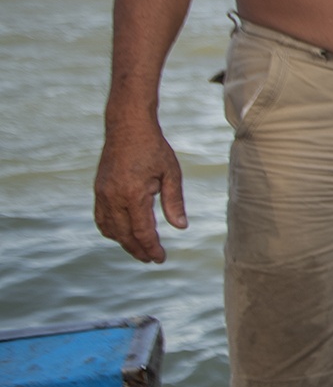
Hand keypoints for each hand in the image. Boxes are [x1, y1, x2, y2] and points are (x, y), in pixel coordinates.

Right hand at [93, 118, 186, 262]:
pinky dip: (111, 230)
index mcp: (133, 194)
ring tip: (140, 250)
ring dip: (124, 242)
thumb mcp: (171, 173)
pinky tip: (123, 234)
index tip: (160, 259)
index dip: (151, 248)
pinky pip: (101, 218)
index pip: (142, 231)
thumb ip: (174, 202)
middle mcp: (113, 197)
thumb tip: (180, 227)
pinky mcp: (98, 190)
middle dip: (138, 250)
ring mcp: (102, 194)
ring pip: (110, 229)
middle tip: (152, 260)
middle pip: (124, 235)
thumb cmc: (153, 148)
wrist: (128, 127)